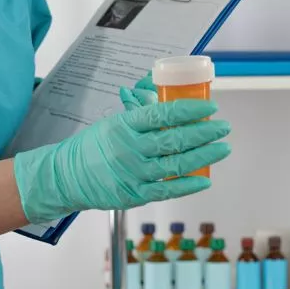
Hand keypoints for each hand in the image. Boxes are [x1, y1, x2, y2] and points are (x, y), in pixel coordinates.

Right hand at [13, 81, 229, 223]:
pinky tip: (205, 178)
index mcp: (125, 124)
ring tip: (222, 148)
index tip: (209, 106)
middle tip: (223, 127)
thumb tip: (163, 92)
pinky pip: (167, 190)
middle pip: (174, 139)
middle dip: (204, 132)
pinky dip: (188, 185)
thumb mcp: (113, 121)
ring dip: (204, 155)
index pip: (163, 113)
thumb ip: (140, 113)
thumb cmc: (93, 146)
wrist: (66, 176)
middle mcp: (130, 148)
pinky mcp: (134, 195)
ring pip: (176, 164)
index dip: (190, 109)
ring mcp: (133, 173)